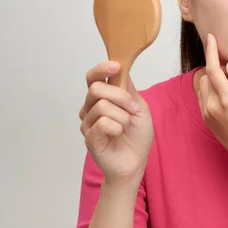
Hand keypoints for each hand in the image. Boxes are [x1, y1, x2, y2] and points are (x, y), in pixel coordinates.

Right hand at [78, 61, 153, 186]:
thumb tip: (120, 67)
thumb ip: (129, 89)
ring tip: (126, 126)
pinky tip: (119, 134)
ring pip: (102, 106)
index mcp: (103, 98)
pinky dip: (117, 127)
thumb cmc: (137, 135)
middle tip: (133, 109)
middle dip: (121, 96)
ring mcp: (88, 123)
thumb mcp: (139, 107)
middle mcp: (91, 107)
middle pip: (97, 88)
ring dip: (123, 116)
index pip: (94, 77)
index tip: (116, 66)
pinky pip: (102, 123)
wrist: (136, 161)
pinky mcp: (89, 137)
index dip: (102, 69)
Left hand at [198, 33, 227, 168]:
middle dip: (215, 66)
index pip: (213, 69)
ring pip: (202, 85)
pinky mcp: (206, 119)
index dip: (211, 51)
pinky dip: (210, 88)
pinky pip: (202, 96)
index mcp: (226, 99)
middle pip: (206, 75)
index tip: (211, 37)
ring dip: (212, 78)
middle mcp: (211, 105)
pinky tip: (225, 93)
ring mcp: (206, 113)